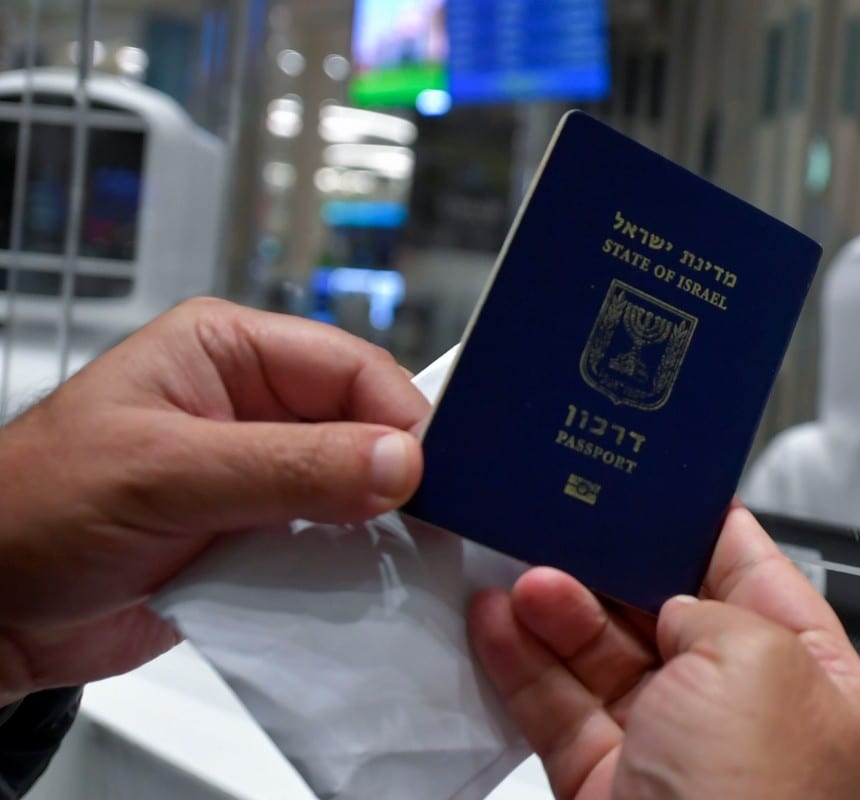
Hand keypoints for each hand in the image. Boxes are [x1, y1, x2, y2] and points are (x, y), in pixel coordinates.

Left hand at [0, 298, 428, 703]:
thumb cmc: (34, 510)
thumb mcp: (165, 474)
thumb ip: (287, 466)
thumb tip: (397, 462)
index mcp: (226, 351)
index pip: (346, 365)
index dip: (397, 414)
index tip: (433, 471)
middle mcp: (251, 406)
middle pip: (361, 426)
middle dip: (395, 471)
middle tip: (429, 519)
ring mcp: (257, 474)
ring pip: (354, 487)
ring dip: (376, 523)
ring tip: (405, 555)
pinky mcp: (259, 535)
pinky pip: (330, 542)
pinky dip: (351, 564)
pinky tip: (365, 583)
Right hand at [469, 503, 859, 799]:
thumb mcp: (759, 665)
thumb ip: (712, 608)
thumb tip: (665, 604)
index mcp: (814, 686)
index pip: (756, 578)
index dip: (703, 526)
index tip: (655, 481)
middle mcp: (746, 719)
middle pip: (668, 614)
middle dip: (612, 566)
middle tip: (564, 519)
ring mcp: (673, 755)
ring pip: (605, 659)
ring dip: (559, 611)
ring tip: (521, 574)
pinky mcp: (608, 789)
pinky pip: (561, 711)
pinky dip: (525, 665)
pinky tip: (496, 622)